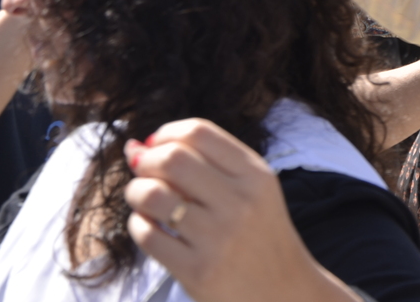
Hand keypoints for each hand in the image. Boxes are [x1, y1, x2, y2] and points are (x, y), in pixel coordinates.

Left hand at [124, 120, 358, 301]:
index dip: (167, 133)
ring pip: (152, 195)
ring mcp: (218, 238)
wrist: (284, 290)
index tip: (157, 145)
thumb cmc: (260, 235)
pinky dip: (139, 225)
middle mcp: (240, 202)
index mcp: (256, 175)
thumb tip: (135, 146)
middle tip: (144, 172)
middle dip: (146, 161)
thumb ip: (204, 164)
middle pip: (172, 158)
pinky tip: (151, 227)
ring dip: (136, 192)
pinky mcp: (197, 271)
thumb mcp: (252, 191)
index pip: (199, 132)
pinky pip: (147, 235)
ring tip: (144, 200)